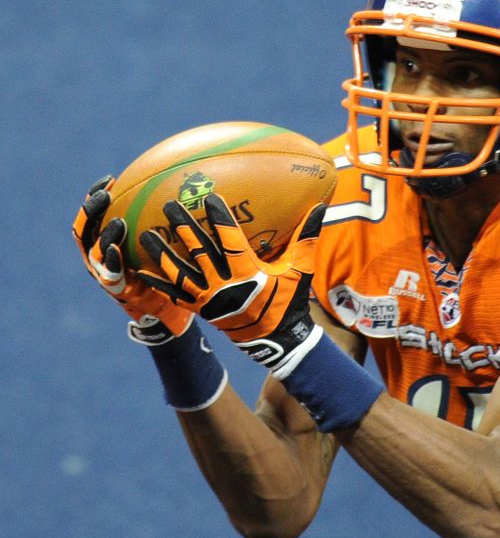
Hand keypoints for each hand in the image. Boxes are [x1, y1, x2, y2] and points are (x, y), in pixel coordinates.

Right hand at [71, 176, 192, 344]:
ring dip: (105, 233)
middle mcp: (99, 252)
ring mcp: (102, 269)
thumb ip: (164, 224)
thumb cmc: (165, 272)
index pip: (97, 212)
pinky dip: (110, 259)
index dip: (97, 195)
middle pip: (86, 225)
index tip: (110, 179)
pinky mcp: (113, 286)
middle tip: (106, 194)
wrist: (163, 309)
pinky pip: (107, 270)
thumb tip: (187, 195)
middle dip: (93, 208)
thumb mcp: (164, 245)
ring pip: (94, 246)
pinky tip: (115, 250)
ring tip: (118, 222)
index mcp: (106, 238)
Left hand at [136, 193, 325, 369]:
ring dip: (162, 252)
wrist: (277, 339)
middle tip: (169, 205)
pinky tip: (141, 270)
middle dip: (183, 226)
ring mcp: (210, 298)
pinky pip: (175, 295)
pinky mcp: (201, 309)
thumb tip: (320, 208)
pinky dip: (158, 283)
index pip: (230, 240)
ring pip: (180, 272)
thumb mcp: (300, 271)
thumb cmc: (288, 301)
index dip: (219, 219)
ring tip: (145, 233)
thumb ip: (306, 239)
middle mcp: (224, 284)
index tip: (209, 198)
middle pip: (199, 251)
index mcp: (248, 272)